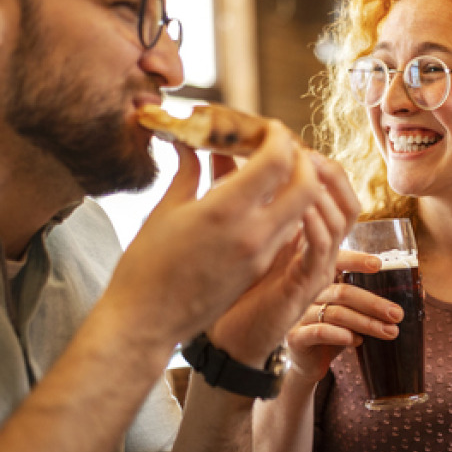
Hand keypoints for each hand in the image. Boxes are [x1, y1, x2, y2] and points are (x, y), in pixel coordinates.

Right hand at [103, 120, 322, 357]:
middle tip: (282, 148)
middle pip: (306, 185)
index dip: (278, 137)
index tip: (269, 127)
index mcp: (225, 210)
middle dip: (302, 160)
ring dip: (297, 185)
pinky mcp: (259, 270)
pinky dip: (284, 209)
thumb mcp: (164, 211)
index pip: (277, 161)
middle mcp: (253, 232)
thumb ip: (187, 173)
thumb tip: (188, 144)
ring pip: (301, 209)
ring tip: (273, 172)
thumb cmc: (145, 267)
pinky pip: (285, 230)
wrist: (147, 324)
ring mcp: (261, 254)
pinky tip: (261, 201)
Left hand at [207, 151, 361, 365]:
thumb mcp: (237, 228)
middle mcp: (319, 249)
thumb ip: (238, 191)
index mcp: (307, 234)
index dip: (319, 164)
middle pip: (347, 201)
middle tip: (305, 154)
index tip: (294, 144)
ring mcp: (317, 269)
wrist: (226, 336)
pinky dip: (314, 225)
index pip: (332, 190)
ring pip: (341, 222)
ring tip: (302, 173)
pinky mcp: (307, 287)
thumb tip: (219, 147)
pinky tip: (298, 209)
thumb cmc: (228, 284)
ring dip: (323, 194)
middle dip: (329, 173)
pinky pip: (322, 250)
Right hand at [284, 248, 404, 384]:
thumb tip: (420, 293)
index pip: (337, 262)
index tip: (379, 265)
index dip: (356, 260)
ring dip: (366, 323)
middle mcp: (308, 293)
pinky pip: (319, 332)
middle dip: (374, 303)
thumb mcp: (353, 314)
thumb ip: (373, 301)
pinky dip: (341, 336)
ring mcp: (299, 314)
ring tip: (389, 332)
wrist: (309, 364)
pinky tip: (357, 341)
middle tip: (397, 314)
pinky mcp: (295, 337)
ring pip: (335, 313)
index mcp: (322, 280)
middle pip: (343, 292)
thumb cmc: (335, 333)